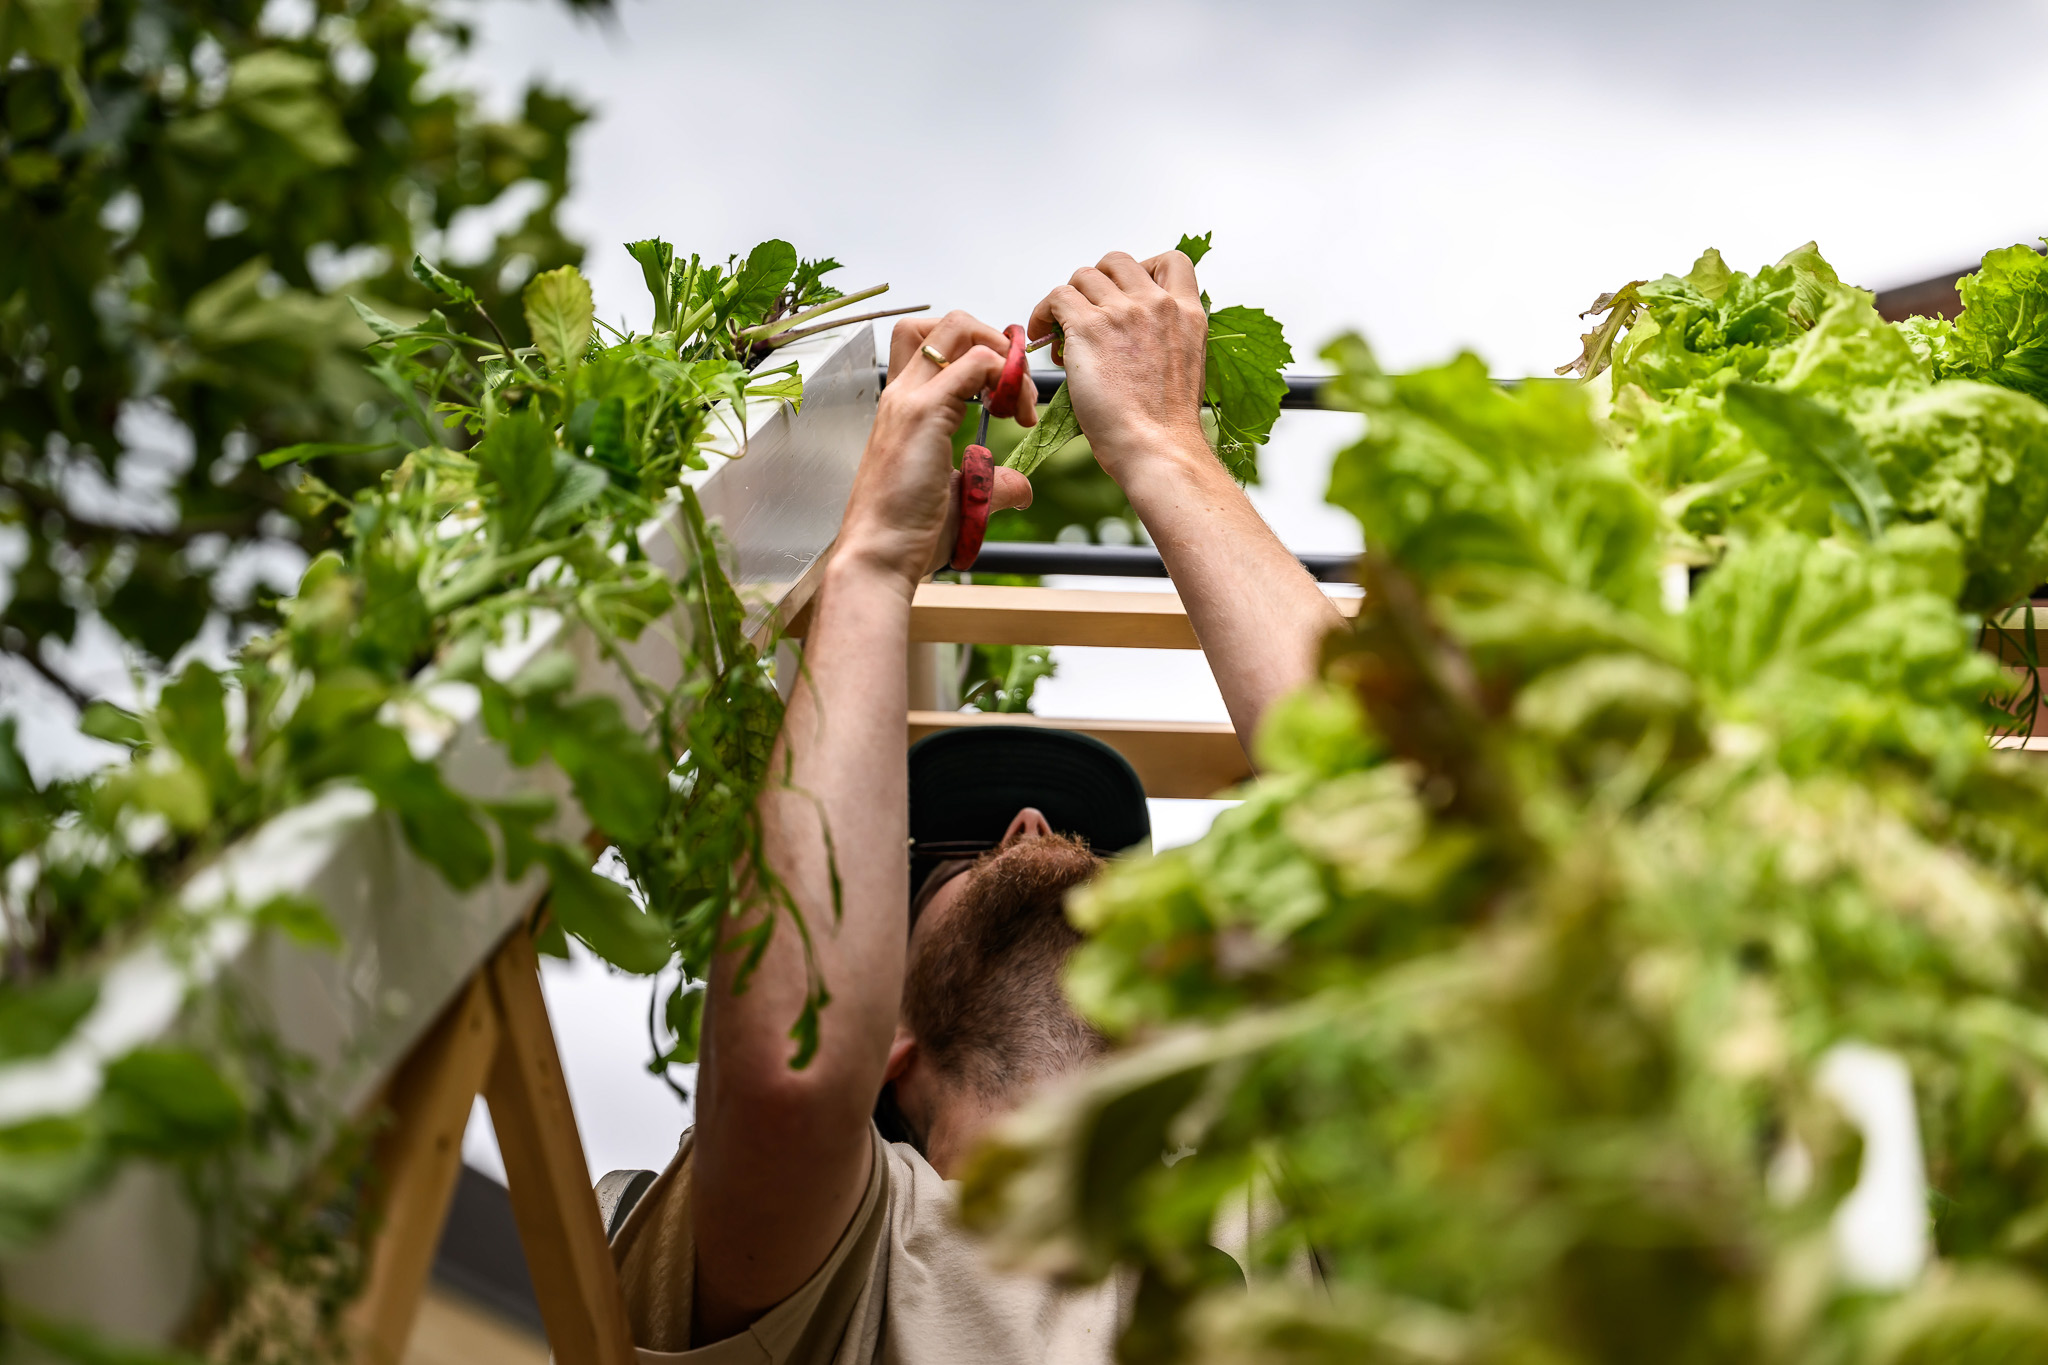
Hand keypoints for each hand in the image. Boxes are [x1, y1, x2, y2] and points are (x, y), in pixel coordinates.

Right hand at [836, 312, 1035, 586]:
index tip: (1007, 397)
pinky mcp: (924, 414)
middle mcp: (901, 394)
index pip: (935, 345)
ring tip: (1016, 397)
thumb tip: (1022, 487)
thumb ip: (990, 485)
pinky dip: (1003, 376)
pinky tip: (1012, 413)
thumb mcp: (959, 500)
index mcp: (904, 408)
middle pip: (944, 324)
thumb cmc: (905, 535)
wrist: (878, 557)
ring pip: (956, 327)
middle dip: (992, 338)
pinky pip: (974, 364)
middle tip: (1016, 385)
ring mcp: (909, 399)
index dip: (979, 355)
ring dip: (999, 350)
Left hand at [1028, 250, 1209, 485]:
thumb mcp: (1185, 368)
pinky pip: (1056, 298)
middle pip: (1118, 262)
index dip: (1143, 269)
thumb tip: (1132, 338)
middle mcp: (1157, 305)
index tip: (1125, 292)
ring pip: (1083, 277)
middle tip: (1087, 313)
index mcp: (1188, 314)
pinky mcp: (1089, 327)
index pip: (1172, 262)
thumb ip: (1165, 340)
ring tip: (1061, 333)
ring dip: (1068, 300)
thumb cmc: (1167, 426)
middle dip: (1098, 283)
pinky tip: (1042, 335)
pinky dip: (1043, 313)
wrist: (1157, 448)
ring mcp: (1123, 312)